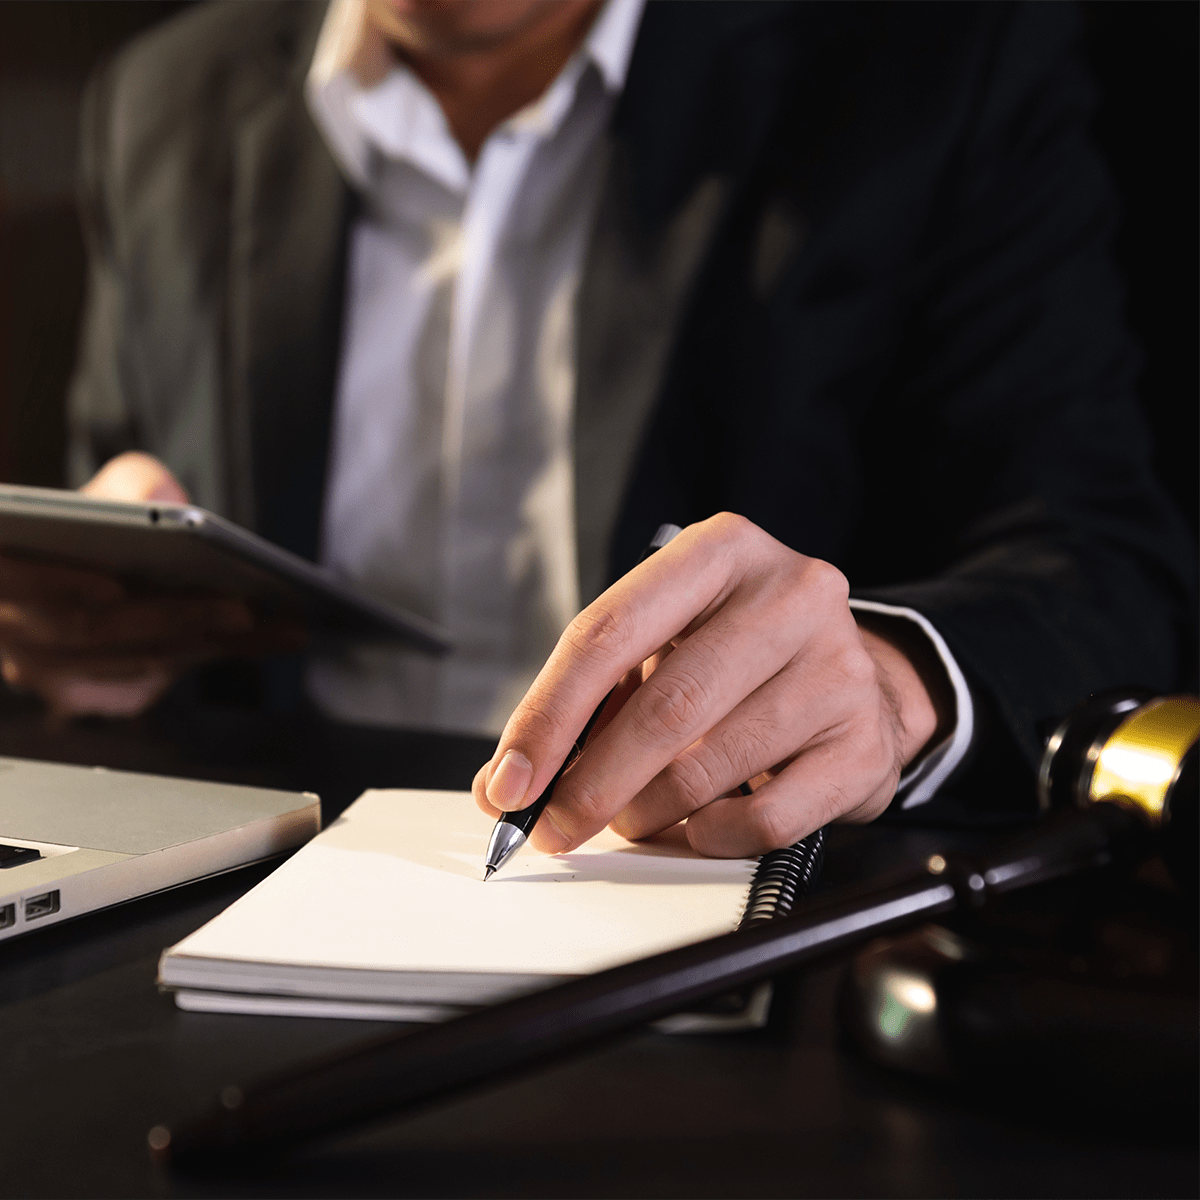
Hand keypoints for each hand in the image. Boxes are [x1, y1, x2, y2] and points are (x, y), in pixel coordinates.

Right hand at [0, 453, 304, 716]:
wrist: (83, 565)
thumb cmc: (90, 526)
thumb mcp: (108, 491)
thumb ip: (130, 485)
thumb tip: (168, 503)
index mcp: (1, 569)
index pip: (18, 581)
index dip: (60, 584)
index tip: (116, 583)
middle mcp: (12, 629)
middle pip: (93, 632)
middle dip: (174, 618)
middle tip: (241, 607)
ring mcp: (51, 670)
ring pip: (135, 660)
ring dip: (210, 642)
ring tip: (276, 621)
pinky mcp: (96, 691)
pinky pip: (166, 677)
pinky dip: (221, 654)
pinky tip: (272, 637)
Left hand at [473, 514, 950, 856]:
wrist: (860, 678)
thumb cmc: (740, 658)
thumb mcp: (666, 644)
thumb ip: (589, 701)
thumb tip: (508, 782)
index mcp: (721, 551)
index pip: (610, 633)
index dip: (548, 716)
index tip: (510, 781)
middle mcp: (789, 594)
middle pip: (665, 706)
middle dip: (591, 782)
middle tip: (552, 826)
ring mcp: (839, 666)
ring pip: (709, 767)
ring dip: (645, 813)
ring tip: (627, 819)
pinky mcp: (866, 742)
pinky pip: (766, 818)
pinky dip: (709, 837)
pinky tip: (695, 827)